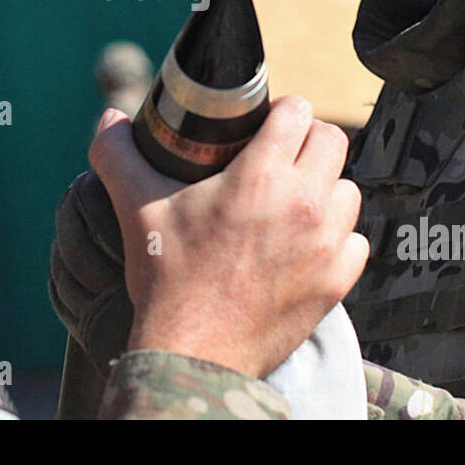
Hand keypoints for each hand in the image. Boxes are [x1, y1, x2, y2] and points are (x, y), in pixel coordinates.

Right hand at [89, 95, 368, 378]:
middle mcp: (304, 204)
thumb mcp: (138, 208)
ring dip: (324, 188)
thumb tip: (108, 119)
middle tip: (279, 157)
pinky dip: (337, 238)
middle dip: (307, 141)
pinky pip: (356, 240)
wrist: (194, 353)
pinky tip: (306, 243)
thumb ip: (119, 154)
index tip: (265, 124)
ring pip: (348, 190)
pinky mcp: (337, 281)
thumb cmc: (168, 280)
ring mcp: (327, 245)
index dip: (281, 111)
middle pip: (333, 141)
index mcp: (260, 177)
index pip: (299, 111)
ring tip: (292, 201)